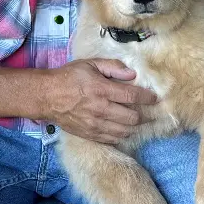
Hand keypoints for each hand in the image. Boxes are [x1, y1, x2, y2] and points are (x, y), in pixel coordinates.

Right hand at [43, 58, 158, 142]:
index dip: (147, 98)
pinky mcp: (90, 135)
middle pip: (132, 118)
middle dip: (144, 114)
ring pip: (125, 131)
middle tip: (148, 110)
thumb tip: (132, 74)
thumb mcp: (90, 64)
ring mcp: (95, 125)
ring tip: (137, 119)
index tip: (155, 98)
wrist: (48, 96)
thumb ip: (112, 66)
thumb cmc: (70, 77)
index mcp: (101, 89)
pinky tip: (123, 128)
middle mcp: (101, 109)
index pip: (132, 96)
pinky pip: (113, 139)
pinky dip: (122, 134)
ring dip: (134, 126)